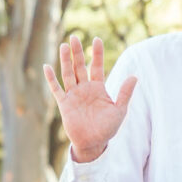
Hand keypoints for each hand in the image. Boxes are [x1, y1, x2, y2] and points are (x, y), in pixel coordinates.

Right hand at [45, 35, 137, 162]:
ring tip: (64, 46)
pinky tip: (47, 67)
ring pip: (68, 74)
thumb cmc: (107, 128)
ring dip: (66, 61)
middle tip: (75, 37)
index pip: (96, 66)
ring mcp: (73, 95)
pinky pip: (56, 89)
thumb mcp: (119, 110)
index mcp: (98, 88)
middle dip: (77, 53)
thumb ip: (125, 93)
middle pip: (80, 66)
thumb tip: (135, 76)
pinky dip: (51, 79)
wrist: (94, 143)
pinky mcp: (64, 104)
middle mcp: (84, 89)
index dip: (97, 54)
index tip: (97, 40)